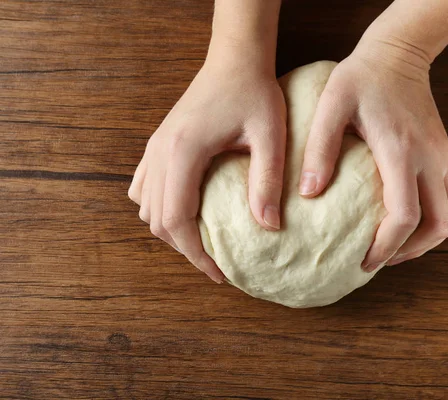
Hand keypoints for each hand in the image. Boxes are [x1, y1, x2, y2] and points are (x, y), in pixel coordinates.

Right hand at [128, 61, 285, 282]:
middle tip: (216, 262)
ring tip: (203, 241)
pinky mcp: (159, 143)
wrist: (234, 60)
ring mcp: (154, 148)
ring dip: (171, 229)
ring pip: (147, 207)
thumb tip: (269, 227)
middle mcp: (160, 152)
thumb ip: (267, 181)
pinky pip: (145, 187)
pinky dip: (161, 208)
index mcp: (183, 152)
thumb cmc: (254, 93)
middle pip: (157, 220)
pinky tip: (187, 211)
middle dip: (185, 247)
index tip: (219, 272)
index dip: (195, 254)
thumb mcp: (270, 137)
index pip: (177, 220)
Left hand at [299, 40, 447, 271]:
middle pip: (436, 226)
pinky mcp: (445, 154)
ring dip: (426, 241)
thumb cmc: (361, 78)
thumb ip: (320, 148)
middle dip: (408, 251)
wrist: (400, 53)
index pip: (406, 215)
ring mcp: (443, 158)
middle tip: (377, 260)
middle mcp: (430, 159)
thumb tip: (310, 193)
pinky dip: (438, 222)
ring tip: (395, 249)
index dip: (387, 246)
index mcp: (401, 151)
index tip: (364, 262)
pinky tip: (412, 224)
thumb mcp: (332, 105)